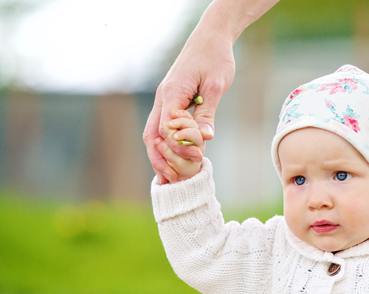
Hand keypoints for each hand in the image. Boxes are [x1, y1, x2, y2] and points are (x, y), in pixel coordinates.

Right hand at [142, 22, 234, 183]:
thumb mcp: (216, 86)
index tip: (197, 159)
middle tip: (175, 179)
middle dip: (160, 159)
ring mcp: (164, 101)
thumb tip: (205, 139)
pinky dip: (165, 146)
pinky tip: (174, 160)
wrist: (211, 38)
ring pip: (153, 134)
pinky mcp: (170, 102)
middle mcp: (163, 98)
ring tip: (171, 177)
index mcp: (172, 93)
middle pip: (152, 136)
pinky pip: (161, 128)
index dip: (179, 148)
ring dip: (160, 156)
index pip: (166, 129)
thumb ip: (208, 113)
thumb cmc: (215, 59)